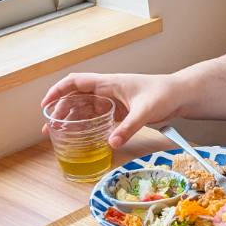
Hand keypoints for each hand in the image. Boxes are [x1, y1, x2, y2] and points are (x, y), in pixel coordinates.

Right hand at [41, 71, 185, 147]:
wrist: (180, 95)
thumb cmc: (164, 94)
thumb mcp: (145, 111)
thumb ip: (128, 128)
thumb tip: (111, 142)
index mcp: (109, 83)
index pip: (76, 82)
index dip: (58, 91)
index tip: (46, 104)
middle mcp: (107, 90)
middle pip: (75, 97)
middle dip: (59, 110)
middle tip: (49, 127)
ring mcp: (112, 100)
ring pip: (84, 108)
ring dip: (70, 118)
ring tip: (58, 133)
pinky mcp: (119, 110)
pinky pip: (96, 116)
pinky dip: (85, 124)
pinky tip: (79, 135)